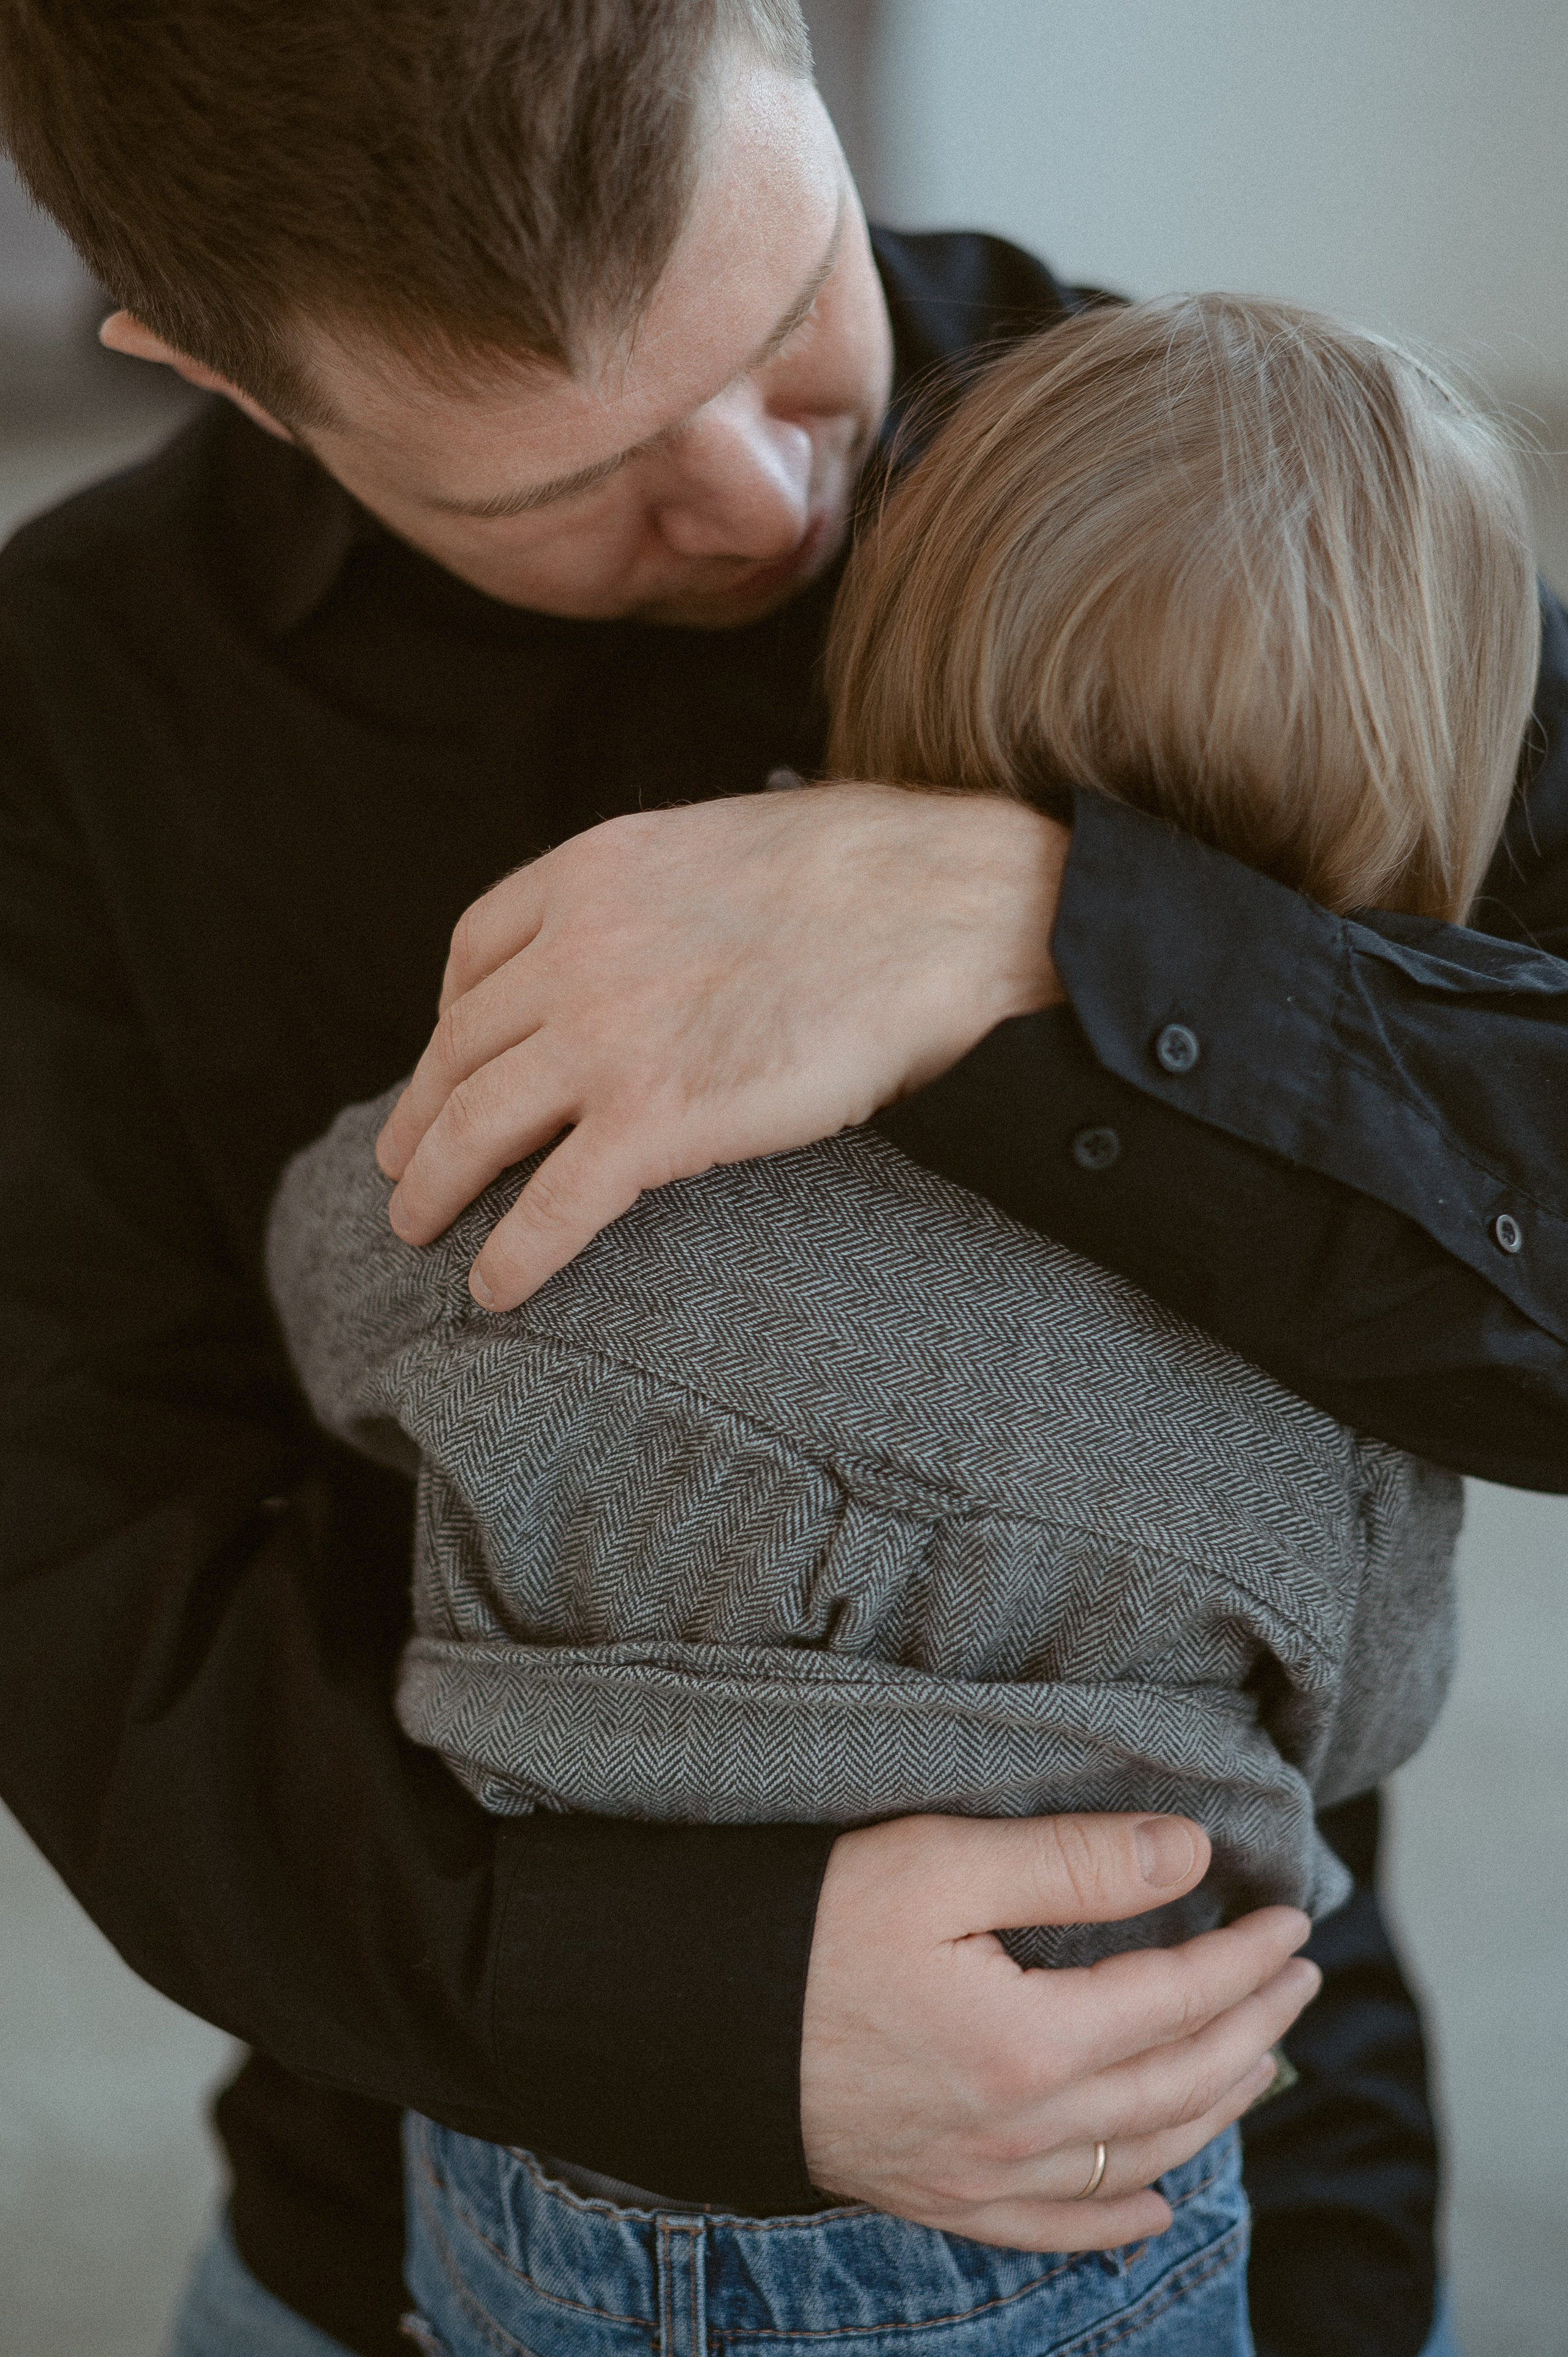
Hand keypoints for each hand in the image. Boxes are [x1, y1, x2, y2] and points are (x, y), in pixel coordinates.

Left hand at [377, 784, 1066, 1306]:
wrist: (950, 910)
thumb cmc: (880, 875)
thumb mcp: (735, 843)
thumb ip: (674, 892)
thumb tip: (687, 933)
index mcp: (595, 870)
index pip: (476, 948)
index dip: (450, 1014)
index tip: (452, 1053)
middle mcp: (576, 948)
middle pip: (460, 1045)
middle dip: (421, 1108)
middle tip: (401, 1157)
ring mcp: (605, 1035)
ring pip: (474, 1124)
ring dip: (433, 1183)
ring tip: (417, 1226)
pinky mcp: (652, 1118)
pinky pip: (550, 1203)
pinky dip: (512, 1253)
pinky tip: (492, 1289)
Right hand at [799, 1811, 1318, 2251]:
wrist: (694, 2016)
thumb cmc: (810, 1923)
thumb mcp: (939, 1863)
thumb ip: (1072, 1861)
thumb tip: (1188, 1852)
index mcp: (1029, 2041)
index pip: (1180, 1998)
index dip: (1246, 1957)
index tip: (1293, 1918)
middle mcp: (1020, 2129)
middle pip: (1177, 2084)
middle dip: (1253, 2028)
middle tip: (1299, 1978)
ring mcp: (980, 2176)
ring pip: (1137, 2159)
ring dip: (1215, 2109)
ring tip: (1259, 2062)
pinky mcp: (937, 2195)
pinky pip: (1056, 2230)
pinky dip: (1121, 2216)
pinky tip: (1157, 2201)